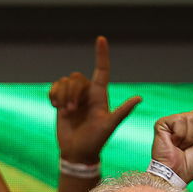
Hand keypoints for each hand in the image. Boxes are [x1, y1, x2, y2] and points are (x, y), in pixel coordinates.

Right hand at [49, 36, 141, 163]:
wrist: (77, 153)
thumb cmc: (95, 141)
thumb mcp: (109, 126)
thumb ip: (122, 111)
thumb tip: (139, 98)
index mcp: (100, 96)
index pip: (102, 70)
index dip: (101, 54)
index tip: (101, 38)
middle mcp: (87, 94)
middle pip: (77, 77)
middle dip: (72, 92)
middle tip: (72, 110)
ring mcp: (74, 97)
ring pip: (64, 81)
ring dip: (63, 96)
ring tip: (66, 112)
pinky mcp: (61, 102)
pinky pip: (54, 87)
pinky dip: (53, 95)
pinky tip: (55, 107)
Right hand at [151, 107, 192, 184]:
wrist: (177, 174)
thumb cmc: (192, 163)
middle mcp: (185, 119)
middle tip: (189, 146)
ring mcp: (173, 121)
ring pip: (191, 118)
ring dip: (189, 137)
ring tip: (181, 146)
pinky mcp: (163, 123)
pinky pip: (179, 120)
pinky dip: (179, 136)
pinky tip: (174, 143)